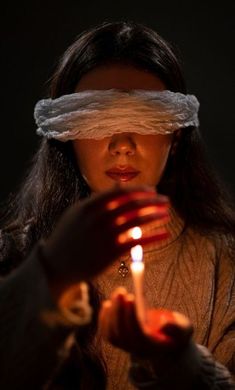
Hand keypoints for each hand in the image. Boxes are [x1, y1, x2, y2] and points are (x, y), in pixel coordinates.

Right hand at [39, 187, 169, 297]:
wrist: (56, 265)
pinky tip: (165, 234)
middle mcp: (98, 218)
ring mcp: (105, 236)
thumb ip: (98, 200)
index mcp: (89, 206)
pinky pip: (138, 242)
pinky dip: (154, 237)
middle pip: (132, 205)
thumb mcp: (77, 213)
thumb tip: (118, 187)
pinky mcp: (111, 253)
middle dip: (152, 201)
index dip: (140, 190)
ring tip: (167, 214)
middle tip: (166, 201)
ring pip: (137, 221)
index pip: (121, 193)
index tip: (153, 190)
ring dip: (155, 215)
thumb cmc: (68, 236)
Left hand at [99, 287, 192, 358]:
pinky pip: (107, 334)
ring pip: (112, 335)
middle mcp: (138, 350)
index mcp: (153, 347)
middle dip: (119, 311)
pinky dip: (104, 319)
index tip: (132, 296)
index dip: (132, 316)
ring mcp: (127, 347)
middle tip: (121, 291)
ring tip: (117, 293)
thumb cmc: (176, 333)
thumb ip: (177, 328)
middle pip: (122, 334)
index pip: (138, 334)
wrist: (167, 342)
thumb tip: (164, 324)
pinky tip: (107, 304)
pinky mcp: (119, 342)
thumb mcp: (184, 330)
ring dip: (111, 313)